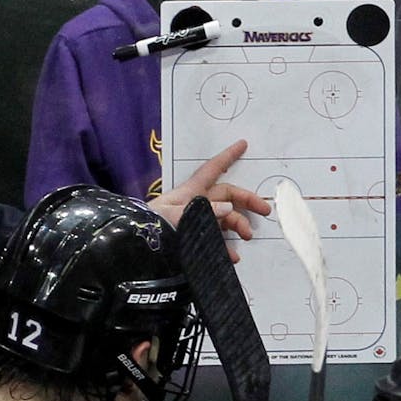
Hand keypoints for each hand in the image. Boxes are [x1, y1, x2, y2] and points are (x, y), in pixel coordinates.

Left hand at [149, 140, 270, 260]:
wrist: (136, 251)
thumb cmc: (150, 227)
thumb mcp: (174, 216)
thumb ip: (202, 211)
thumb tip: (228, 208)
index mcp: (190, 192)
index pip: (212, 169)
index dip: (227, 156)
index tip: (242, 144)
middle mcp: (195, 204)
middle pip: (226, 196)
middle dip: (247, 200)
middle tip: (265, 211)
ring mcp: (195, 221)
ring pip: (224, 219)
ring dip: (238, 226)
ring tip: (247, 238)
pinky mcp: (193, 239)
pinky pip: (215, 240)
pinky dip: (226, 248)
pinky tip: (232, 257)